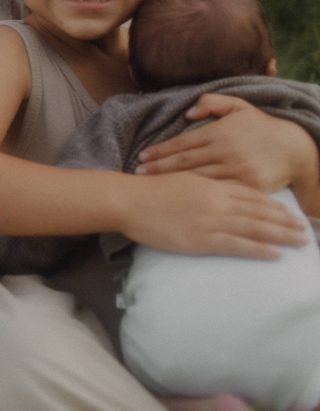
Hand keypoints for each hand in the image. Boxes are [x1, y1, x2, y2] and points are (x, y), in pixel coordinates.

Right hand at [122, 171, 307, 259]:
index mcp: (212, 185)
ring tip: (300, 242)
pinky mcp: (202, 239)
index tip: (289, 212)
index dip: (273, 205)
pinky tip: (276, 254)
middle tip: (305, 229)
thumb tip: (217, 192)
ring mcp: (212, 220)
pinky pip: (238, 246)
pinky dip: (260, 250)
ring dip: (281, 236)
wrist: (129, 200)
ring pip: (256, 228)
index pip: (251, 195)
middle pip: (260, 211)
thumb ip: (203, 185)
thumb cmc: (149, 189)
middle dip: (285, 221)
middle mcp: (218, 201)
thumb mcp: (181, 178)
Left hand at [135, 93, 317, 192]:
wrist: (296, 148)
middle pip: (184, 162)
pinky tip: (181, 198)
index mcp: (219, 132)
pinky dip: (198, 194)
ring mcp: (236, 171)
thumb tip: (187, 113)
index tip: (142, 156)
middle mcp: (224, 151)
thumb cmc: (261, 126)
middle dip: (158, 168)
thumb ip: (212, 104)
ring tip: (151, 186)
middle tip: (137, 173)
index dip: (160, 151)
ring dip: (172, 182)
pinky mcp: (246, 187)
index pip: (182, 143)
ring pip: (197, 178)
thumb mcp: (239, 106)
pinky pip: (217, 192)